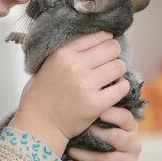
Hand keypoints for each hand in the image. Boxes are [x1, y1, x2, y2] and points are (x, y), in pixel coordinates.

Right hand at [10, 32, 129, 157]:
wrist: (39, 125)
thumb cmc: (43, 95)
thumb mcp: (48, 64)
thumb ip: (68, 52)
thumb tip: (97, 38)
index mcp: (62, 53)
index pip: (98, 35)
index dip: (106, 40)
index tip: (105, 47)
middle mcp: (74, 66)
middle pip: (112, 48)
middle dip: (114, 55)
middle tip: (109, 63)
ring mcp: (85, 85)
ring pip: (119, 66)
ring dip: (118, 71)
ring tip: (111, 77)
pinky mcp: (95, 104)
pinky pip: (121, 88)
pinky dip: (121, 88)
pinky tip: (114, 90)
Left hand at [64, 106, 141, 160]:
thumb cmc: (93, 135)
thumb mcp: (97, 120)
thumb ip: (97, 107)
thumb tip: (88, 87)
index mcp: (130, 126)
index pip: (125, 117)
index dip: (110, 114)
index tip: (93, 112)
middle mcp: (134, 144)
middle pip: (116, 138)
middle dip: (95, 135)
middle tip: (78, 130)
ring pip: (107, 158)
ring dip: (85, 154)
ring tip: (70, 149)